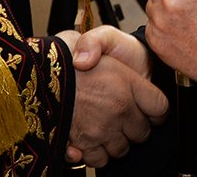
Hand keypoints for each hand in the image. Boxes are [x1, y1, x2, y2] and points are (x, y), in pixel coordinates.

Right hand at [56, 27, 167, 166]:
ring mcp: (100, 129)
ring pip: (122, 149)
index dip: (156, 108)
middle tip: (123, 115)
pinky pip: (99, 159)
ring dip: (116, 140)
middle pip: (142, 132)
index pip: (160, 106)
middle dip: (135, 126)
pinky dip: (96, 153)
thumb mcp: (94, 37)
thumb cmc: (63, 55)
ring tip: (106, 126)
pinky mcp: (83, 144)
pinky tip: (91, 140)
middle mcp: (117, 110)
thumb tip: (86, 60)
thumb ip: (101, 43)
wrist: (37, 74)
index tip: (149, 107)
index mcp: (125, 83)